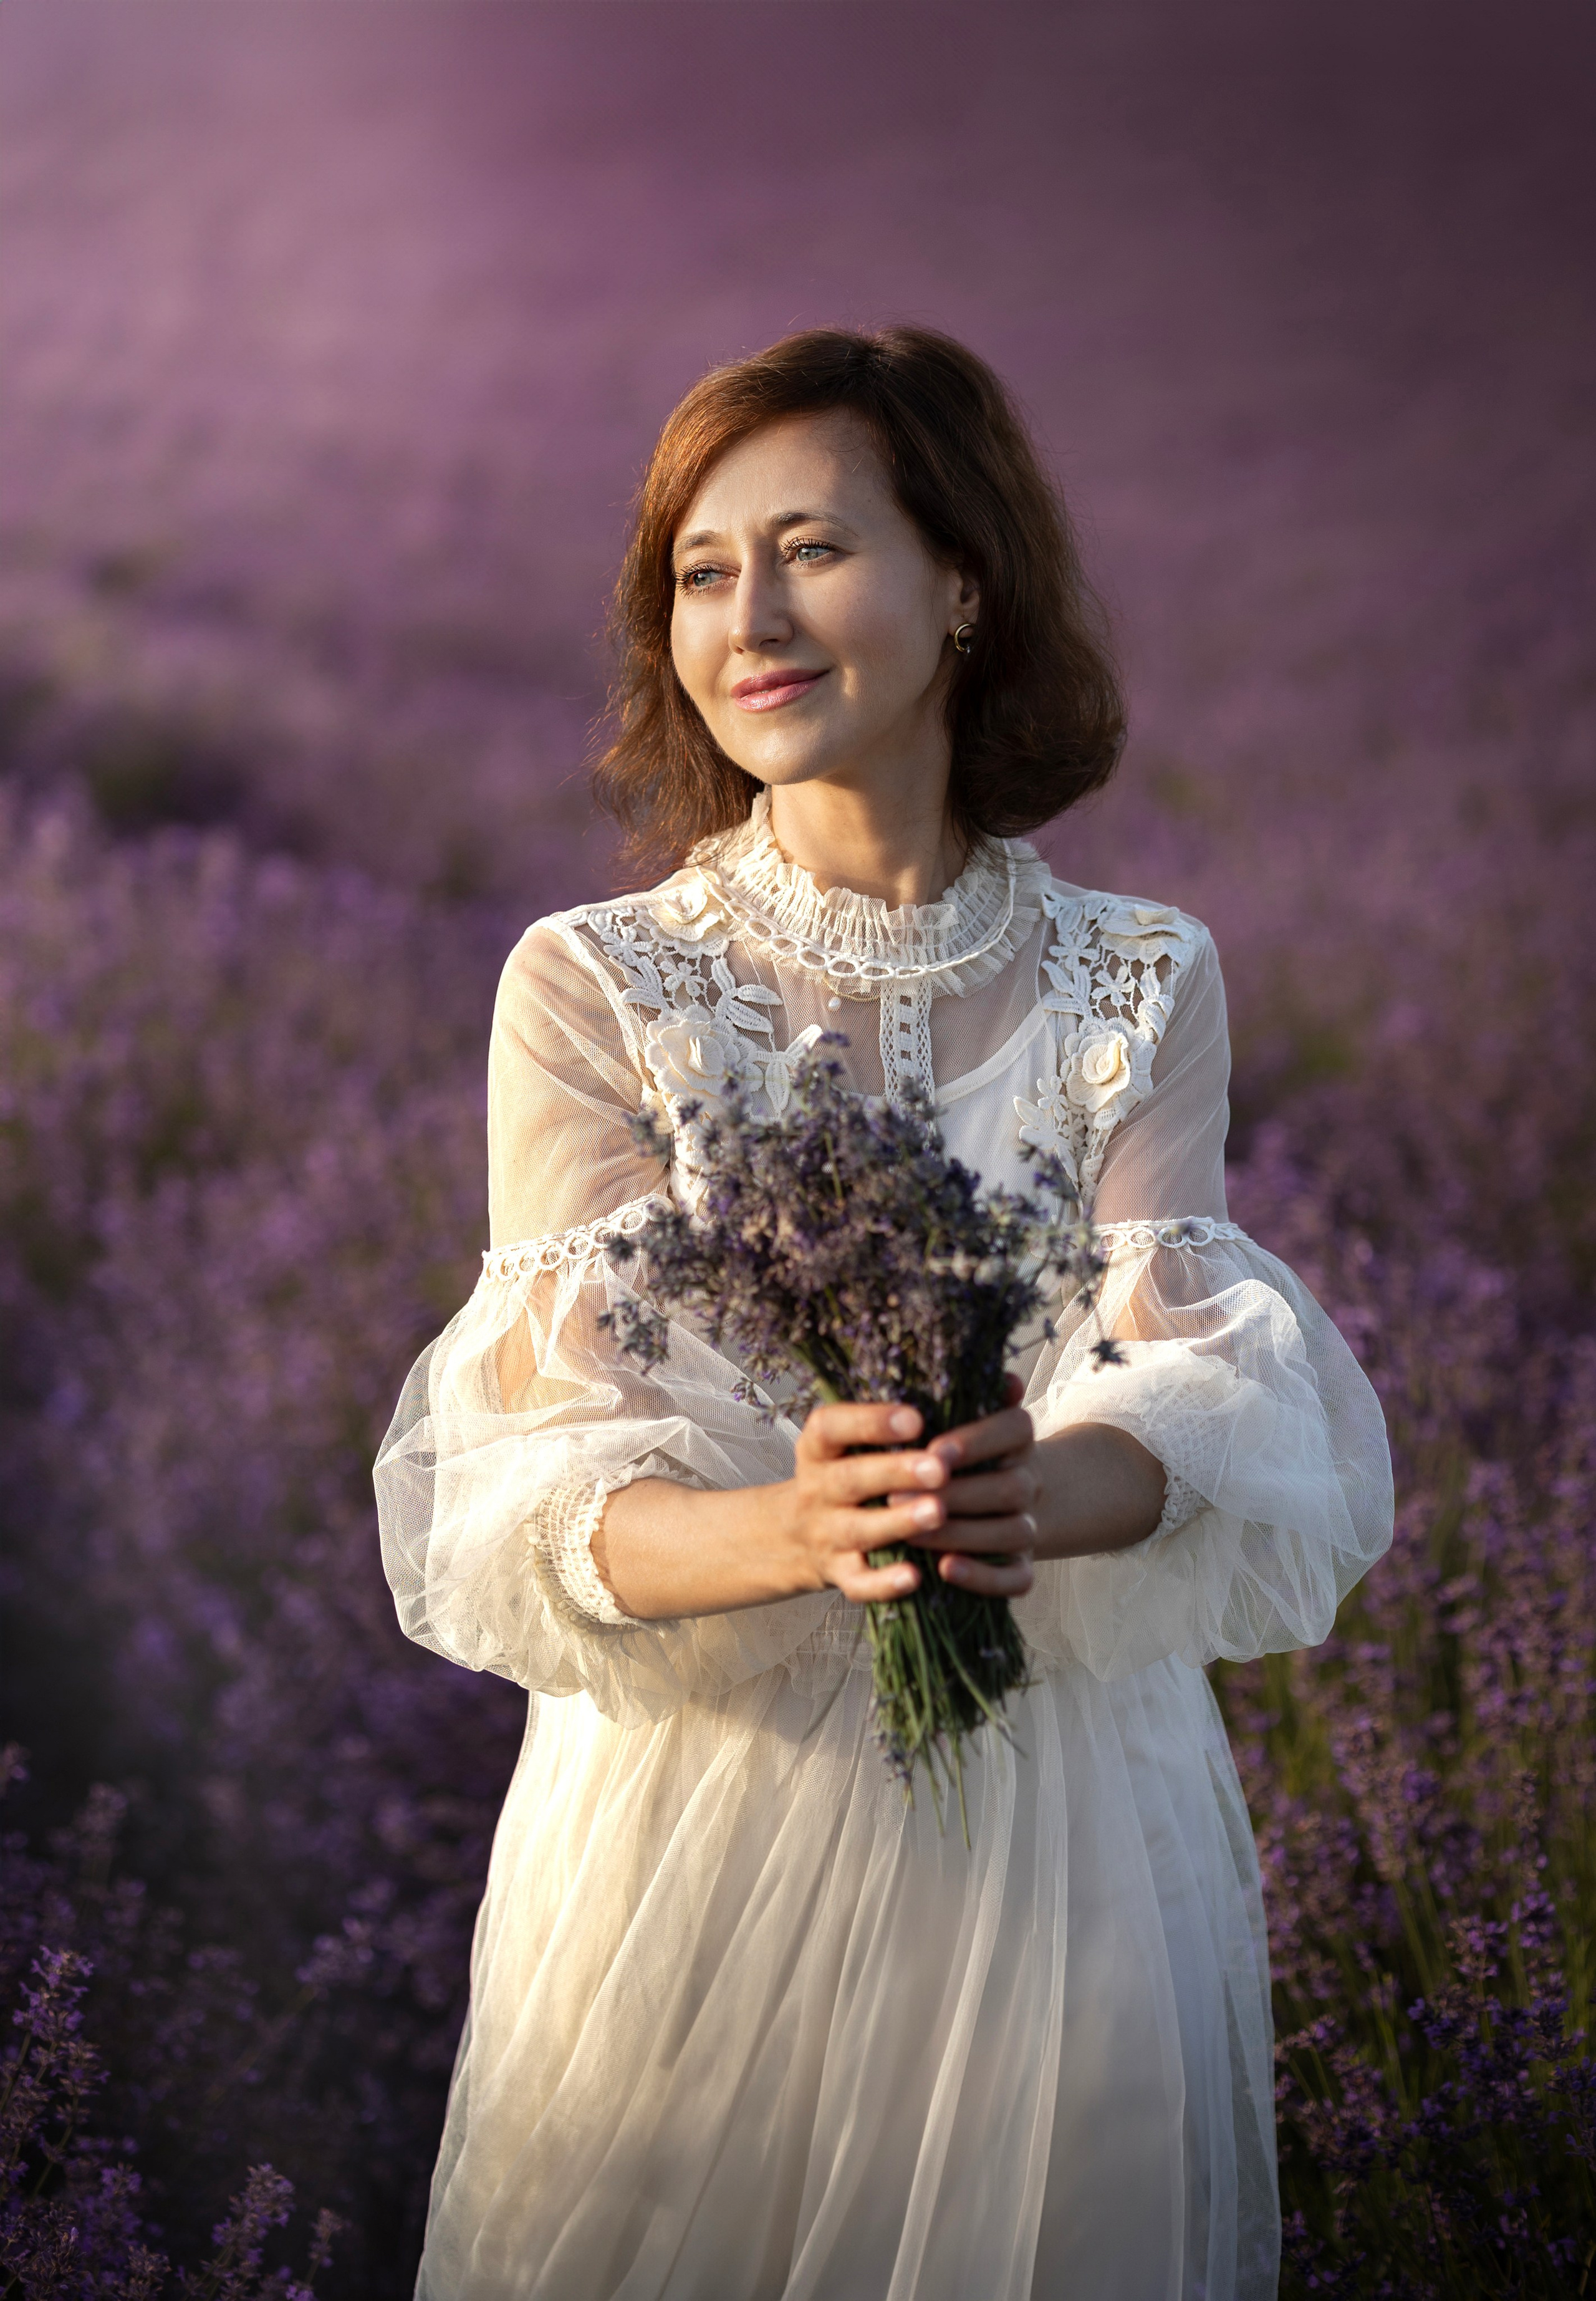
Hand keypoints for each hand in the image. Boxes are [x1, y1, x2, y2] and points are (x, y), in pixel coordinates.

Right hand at [787, 1401, 965, 1605]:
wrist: (800, 1533)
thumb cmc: (856, 1469)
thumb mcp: (864, 1435)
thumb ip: (923, 1407)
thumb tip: (1009, 1383)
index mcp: (821, 1445)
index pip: (833, 1425)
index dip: (872, 1421)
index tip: (916, 1417)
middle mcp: (818, 1488)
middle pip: (849, 1478)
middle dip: (895, 1472)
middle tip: (939, 1469)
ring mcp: (826, 1533)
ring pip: (859, 1530)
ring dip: (898, 1523)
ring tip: (938, 1513)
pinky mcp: (840, 1573)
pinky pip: (859, 1583)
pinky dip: (884, 1583)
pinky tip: (915, 1578)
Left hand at [891, 1374, 1037, 1598]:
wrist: (986, 1501)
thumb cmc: (953, 1453)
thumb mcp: (954, 1419)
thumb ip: (964, 1396)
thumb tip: (997, 1375)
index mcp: (1016, 1439)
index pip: (1016, 1429)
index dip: (977, 1440)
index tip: (934, 1449)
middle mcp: (1028, 1481)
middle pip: (1011, 1487)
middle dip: (956, 1495)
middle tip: (898, 1498)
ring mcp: (1026, 1525)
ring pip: (1013, 1531)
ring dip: (961, 1534)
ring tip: (911, 1535)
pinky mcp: (1020, 1566)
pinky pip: (1017, 1579)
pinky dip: (984, 1577)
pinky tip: (946, 1570)